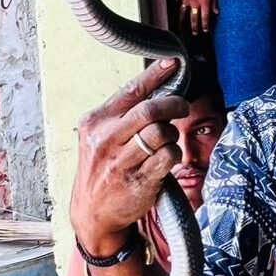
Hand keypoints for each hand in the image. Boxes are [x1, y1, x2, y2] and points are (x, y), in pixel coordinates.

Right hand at [70, 61, 188, 254]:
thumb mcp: (100, 137)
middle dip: (174, 104)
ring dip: (172, 133)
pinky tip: (167, 157)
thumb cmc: (102, 168)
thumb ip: (123, 115)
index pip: (131, 91)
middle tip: (182, 106)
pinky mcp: (138, 181)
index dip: (155, 74)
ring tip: (167, 139)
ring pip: (162, 133)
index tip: (173, 62)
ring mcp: (121, 162)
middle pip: (150, 110)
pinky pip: (168, 157)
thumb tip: (158, 87)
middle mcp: (106, 140)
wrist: (93, 212)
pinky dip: (174, 153)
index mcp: (96, 123)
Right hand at [178, 0, 216, 34]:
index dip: (204, 25)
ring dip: (182, 20)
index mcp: (204, 2)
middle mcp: (194, 2)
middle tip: (194, 33)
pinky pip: (178, 1)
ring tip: (181, 26)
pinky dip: (177, 6)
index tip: (204, 30)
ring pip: (182, 13)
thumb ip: (214, 3)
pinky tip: (176, 10)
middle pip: (193, 18)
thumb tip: (216, 12)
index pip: (204, 17)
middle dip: (194, 27)